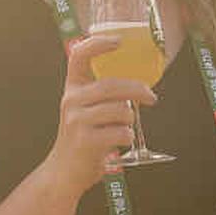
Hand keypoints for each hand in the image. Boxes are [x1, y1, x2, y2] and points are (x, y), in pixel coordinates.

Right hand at [39, 34, 154, 194]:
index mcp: (72, 88)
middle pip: (111, 85)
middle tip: (151, 97)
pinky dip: (127, 137)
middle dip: (137, 90)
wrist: (64, 172)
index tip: (118, 42)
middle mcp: (71, 101)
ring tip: (122, 128)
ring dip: (129, 120)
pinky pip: (121, 133)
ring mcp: (77, 121)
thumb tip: (139, 86)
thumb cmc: (82, 138)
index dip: (98, 44)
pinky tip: (119, 142)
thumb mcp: (84, 110)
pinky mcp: (85, 141)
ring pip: (120, 110)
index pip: (79, 56)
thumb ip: (103, 95)